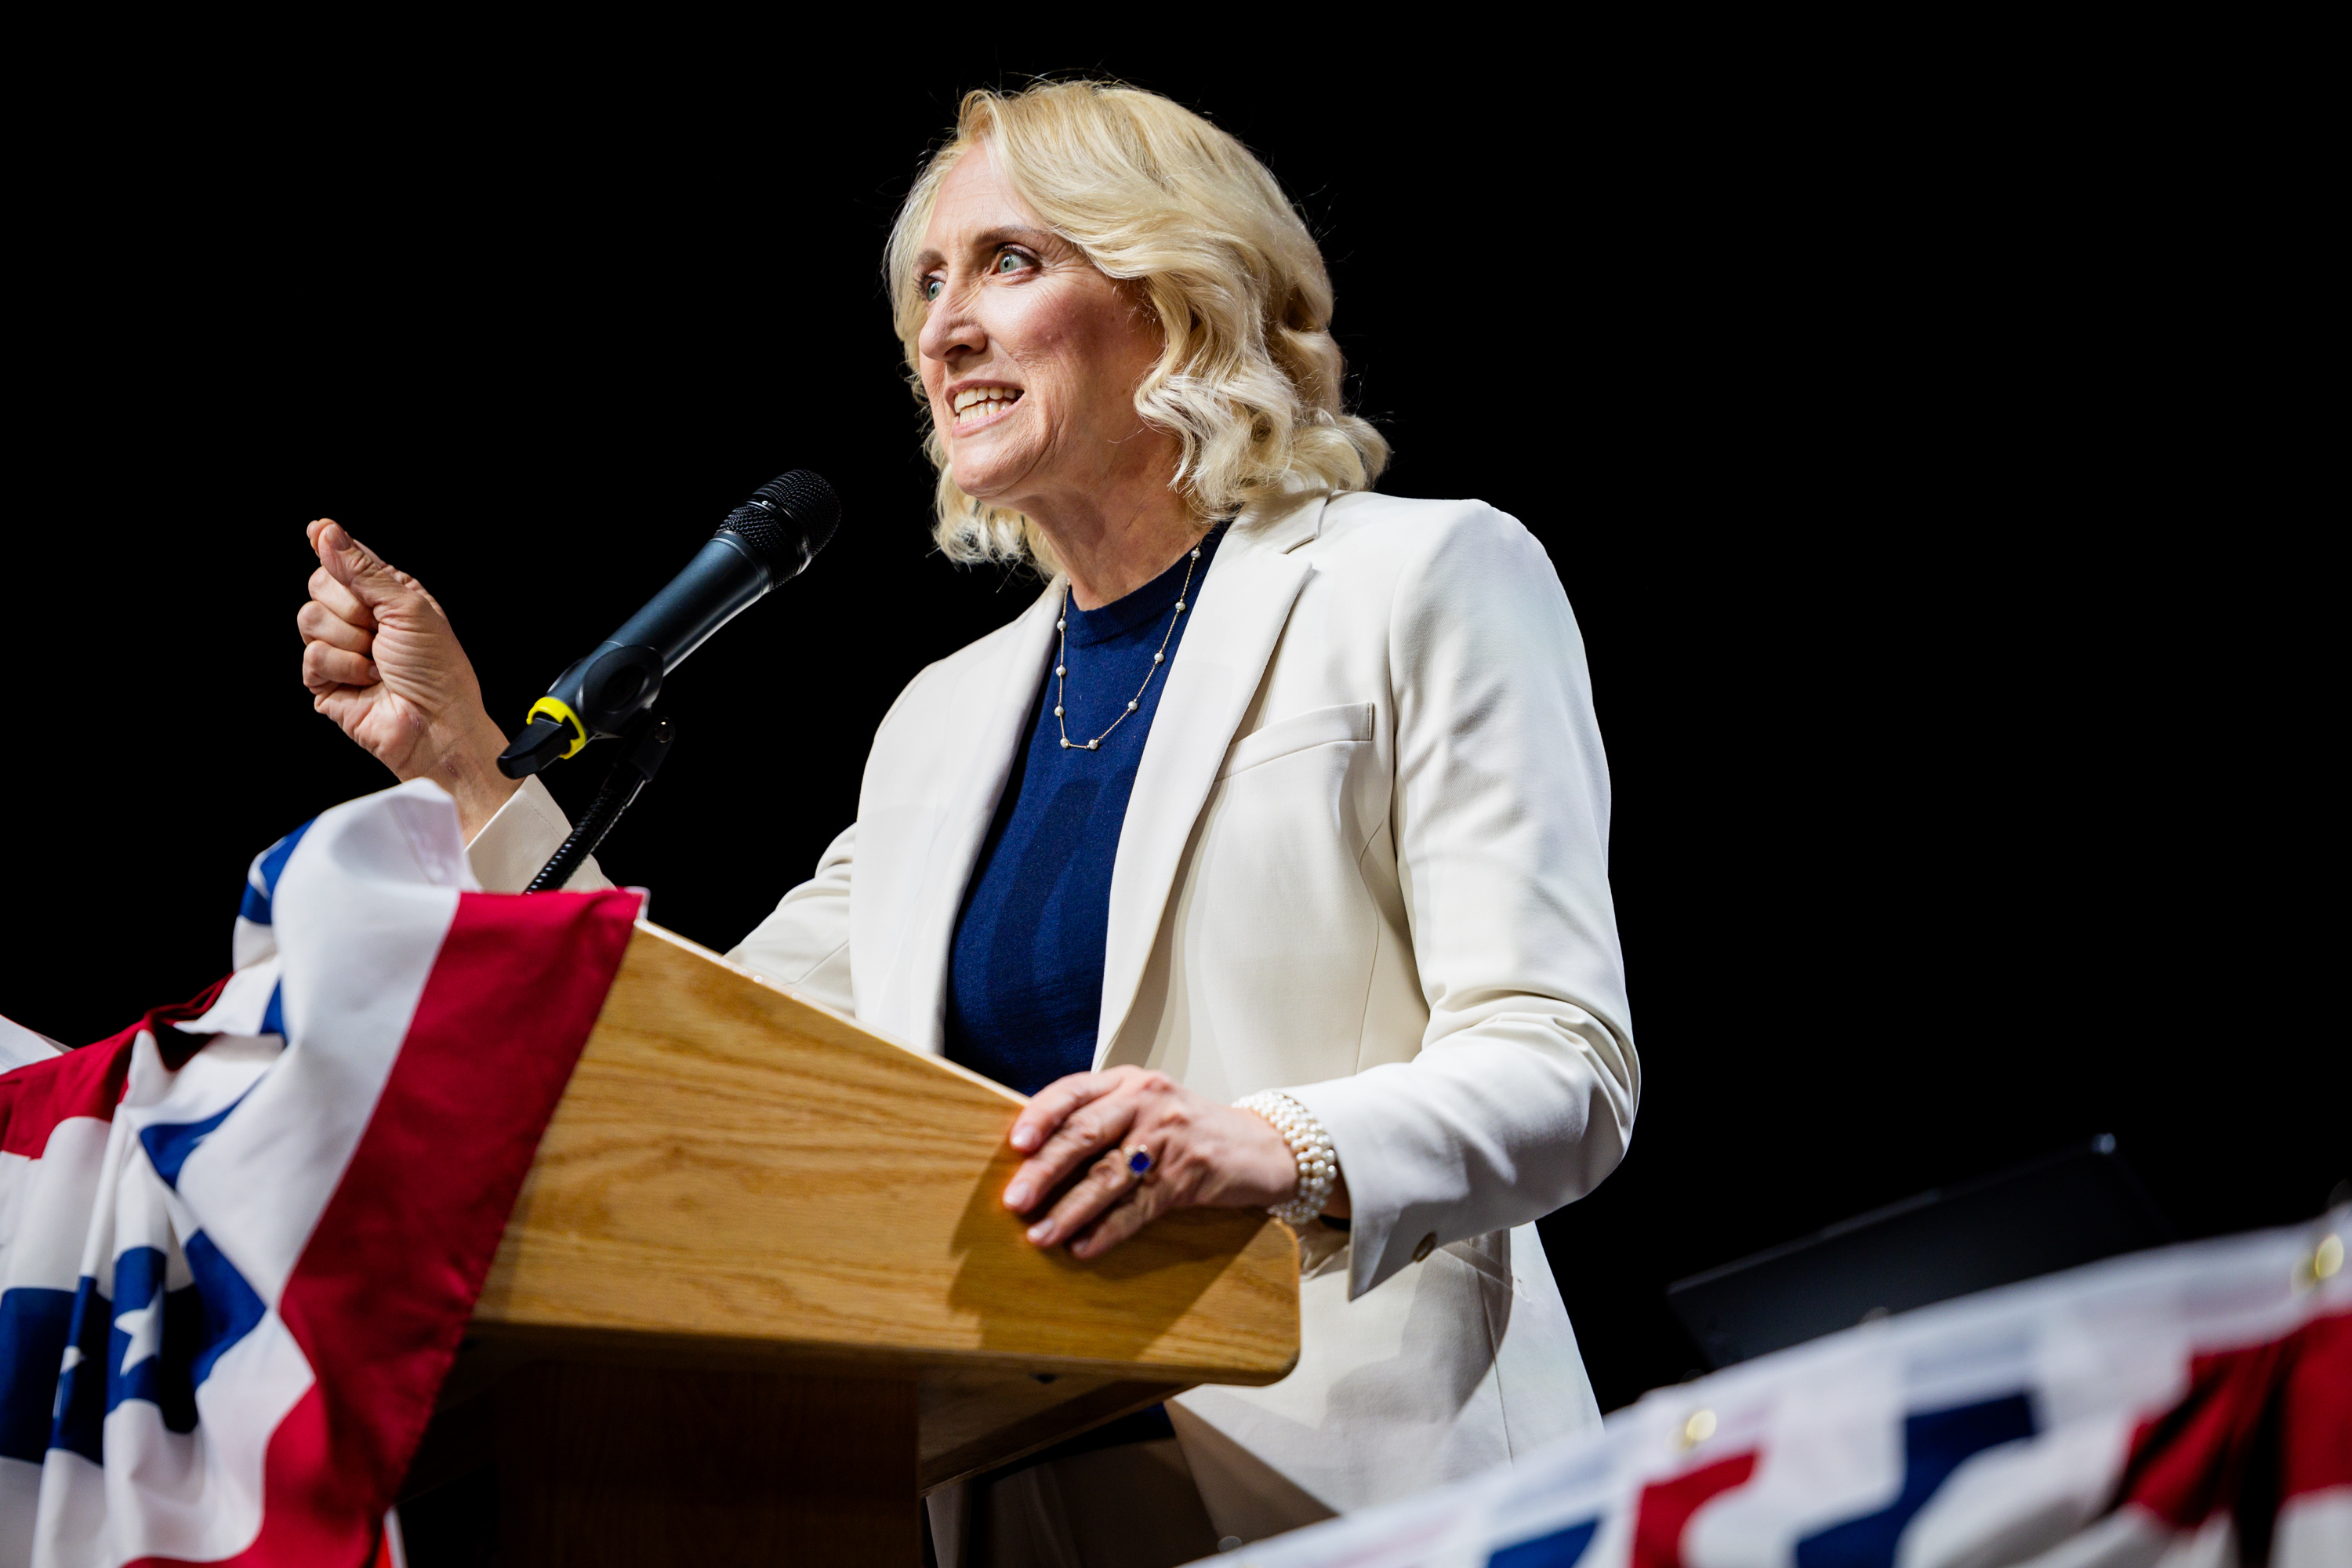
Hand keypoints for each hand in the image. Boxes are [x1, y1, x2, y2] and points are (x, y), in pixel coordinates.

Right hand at [297, 520, 517, 836]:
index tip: (318, 531)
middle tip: (380, 630)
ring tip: (377, 660)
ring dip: (349, 640)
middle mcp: (361, 618)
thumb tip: (327, 532)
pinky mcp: (325, 680)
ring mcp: (340, 648)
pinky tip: (367, 680)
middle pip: (318, 585)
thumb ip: (363, 570)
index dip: (331, 546)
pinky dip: (343, 667)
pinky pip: (312, 656)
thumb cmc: (437, 670)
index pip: (345, 559)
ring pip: (309, 619)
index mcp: (386, 595)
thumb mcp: (409, 607)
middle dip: (350, 606)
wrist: (436, 724)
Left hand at [1001, 1067, 1345, 1258]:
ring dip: (1070, 1210)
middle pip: (1085, 1134)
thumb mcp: (1145, 1106)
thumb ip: (1098, 1119)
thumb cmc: (1187, 1128)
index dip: (1041, 1116)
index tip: (1015, 1143)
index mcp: (1127, 1081)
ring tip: (1040, 1235)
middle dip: (1045, 1170)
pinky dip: (1108, 1230)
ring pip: (1109, 1176)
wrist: (1259, 1145)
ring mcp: (1169, 1138)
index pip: (1073, 1091)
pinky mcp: (1187, 1176)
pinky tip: (1084, 1246)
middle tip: (1014, 1200)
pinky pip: (1138, 1207)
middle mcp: (1146, 1101)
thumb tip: (1031, 1159)